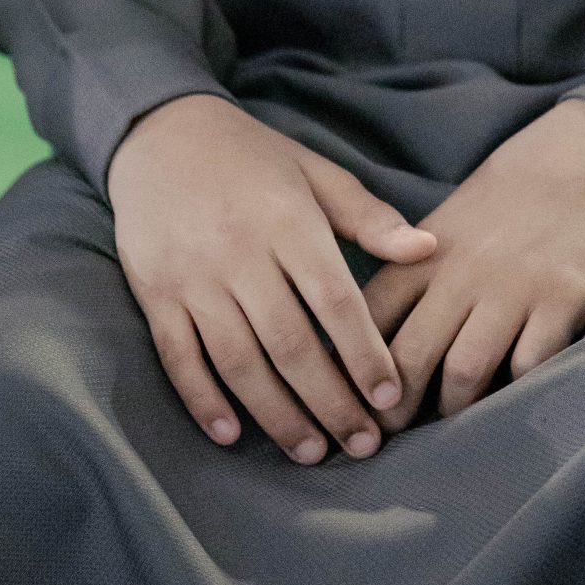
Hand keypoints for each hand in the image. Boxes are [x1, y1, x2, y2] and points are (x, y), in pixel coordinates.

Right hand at [107, 94, 436, 464]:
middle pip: (290, 344)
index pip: (335, 301)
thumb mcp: (315, 173)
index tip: (391, 396)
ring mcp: (192, 276)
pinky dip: (202, 401)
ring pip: (238, 361)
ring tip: (310, 452)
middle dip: (330, 402)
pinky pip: (179, 357)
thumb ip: (370, 218)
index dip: (365, 353)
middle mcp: (240, 252)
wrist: (161, 132)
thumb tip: (430, 249)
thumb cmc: (252, 157)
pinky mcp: (154, 292)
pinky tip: (231, 435)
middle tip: (362, 445)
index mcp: (287, 220)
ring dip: (276, 415)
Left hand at [363, 98, 584, 430]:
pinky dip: (516, 394)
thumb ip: (414, 273)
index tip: (346, 401)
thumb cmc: (510, 195)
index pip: (372, 316)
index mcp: (426, 252)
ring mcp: (514, 288)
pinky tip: (510, 405)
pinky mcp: (563, 301)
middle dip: (392, 409)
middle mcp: (463, 272)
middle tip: (386, 441)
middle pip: (410, 355)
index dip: (352, 366)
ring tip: (450, 434)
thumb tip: (370, 334)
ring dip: (453, 411)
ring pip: (465, 371)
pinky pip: (530, 367)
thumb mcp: (449, 222)